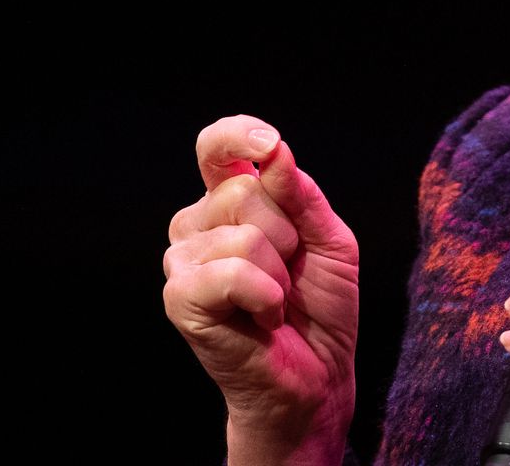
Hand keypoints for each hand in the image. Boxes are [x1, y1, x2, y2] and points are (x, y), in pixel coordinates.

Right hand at [163, 115, 360, 464]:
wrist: (317, 372)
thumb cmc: (321, 305)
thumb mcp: (329, 239)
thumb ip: (302, 196)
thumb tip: (275, 153)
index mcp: (233, 201)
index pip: (216, 149)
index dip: (236, 136)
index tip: (268, 143)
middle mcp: (199, 224)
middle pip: (243, 192)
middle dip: (289, 233)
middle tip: (291, 272)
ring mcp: (183, 261)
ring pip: (242, 234)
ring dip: (279, 272)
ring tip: (276, 299)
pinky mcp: (180, 298)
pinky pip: (231, 272)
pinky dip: (265, 296)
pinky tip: (264, 318)